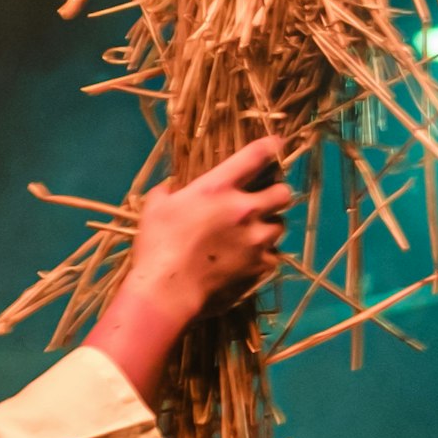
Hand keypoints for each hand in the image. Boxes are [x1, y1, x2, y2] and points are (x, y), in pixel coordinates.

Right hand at [88, 138, 293, 403]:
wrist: (167, 293)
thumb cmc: (156, 247)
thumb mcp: (154, 208)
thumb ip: (168, 192)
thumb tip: (172, 188)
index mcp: (218, 188)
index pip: (256, 156)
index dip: (271, 146)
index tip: (277, 144)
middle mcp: (245, 209)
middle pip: (283, 193)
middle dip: (276, 194)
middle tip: (263, 201)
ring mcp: (257, 240)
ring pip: (280, 226)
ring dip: (268, 226)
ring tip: (253, 235)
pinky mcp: (261, 267)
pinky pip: (272, 257)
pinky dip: (262, 257)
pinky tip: (246, 261)